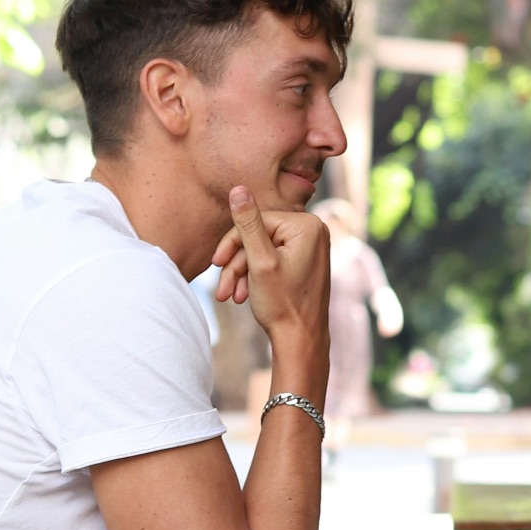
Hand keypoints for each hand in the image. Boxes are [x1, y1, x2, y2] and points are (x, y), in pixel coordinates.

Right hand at [211, 186, 330, 346]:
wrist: (301, 341)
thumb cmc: (282, 304)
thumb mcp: (259, 262)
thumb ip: (247, 224)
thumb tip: (238, 188)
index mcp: (308, 226)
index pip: (257, 221)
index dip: (233, 242)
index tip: (216, 264)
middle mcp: (314, 231)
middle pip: (259, 236)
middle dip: (237, 263)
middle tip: (222, 289)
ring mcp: (311, 247)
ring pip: (262, 250)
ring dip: (242, 273)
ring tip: (230, 297)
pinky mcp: (305, 261)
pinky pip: (272, 260)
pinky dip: (256, 276)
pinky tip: (244, 295)